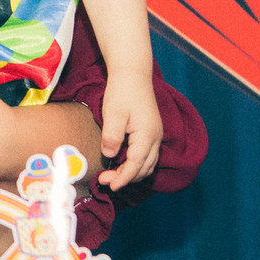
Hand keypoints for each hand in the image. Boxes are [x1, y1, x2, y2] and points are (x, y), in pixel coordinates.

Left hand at [97, 71, 161, 189]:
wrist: (133, 74)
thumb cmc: (122, 92)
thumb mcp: (113, 114)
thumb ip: (112, 136)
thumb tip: (110, 156)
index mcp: (147, 135)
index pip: (136, 165)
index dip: (123, 178)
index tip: (110, 186)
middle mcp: (155, 138)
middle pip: (144, 168)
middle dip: (126, 178)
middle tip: (104, 180)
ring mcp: (154, 135)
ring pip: (147, 163)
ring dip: (131, 172)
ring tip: (111, 174)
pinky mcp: (150, 132)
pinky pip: (146, 155)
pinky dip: (135, 164)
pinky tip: (121, 162)